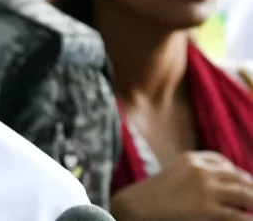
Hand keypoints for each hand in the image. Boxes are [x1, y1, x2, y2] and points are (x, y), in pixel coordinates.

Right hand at [111, 152, 252, 220]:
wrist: (133, 208)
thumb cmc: (147, 197)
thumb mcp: (169, 177)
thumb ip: (189, 177)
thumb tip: (208, 189)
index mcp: (190, 159)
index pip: (223, 162)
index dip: (235, 174)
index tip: (239, 186)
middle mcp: (201, 170)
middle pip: (240, 177)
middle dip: (250, 189)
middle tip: (252, 201)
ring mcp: (206, 188)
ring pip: (246, 194)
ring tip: (252, 210)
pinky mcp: (209, 209)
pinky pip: (240, 215)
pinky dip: (248, 219)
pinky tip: (248, 220)